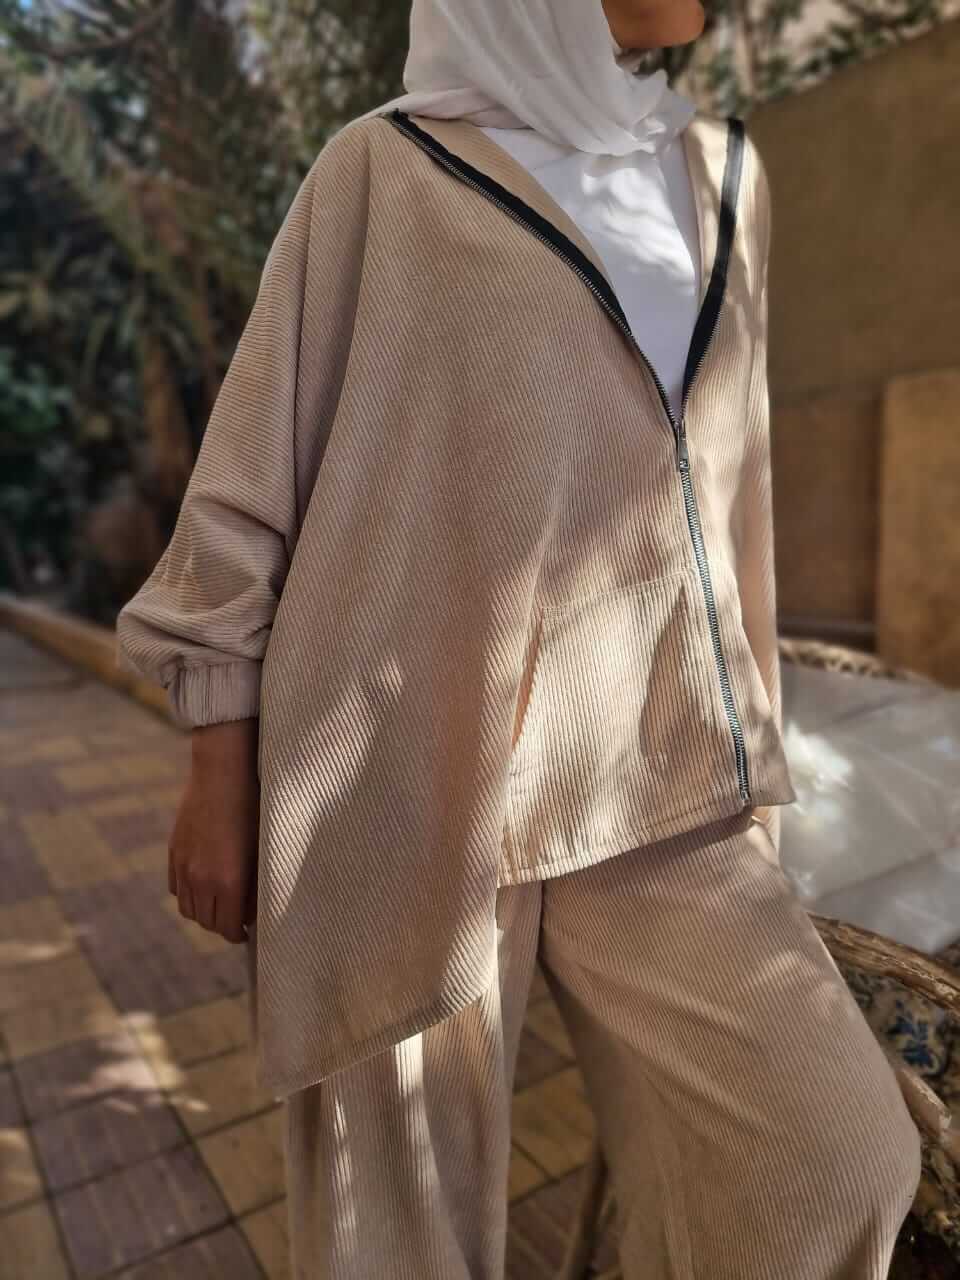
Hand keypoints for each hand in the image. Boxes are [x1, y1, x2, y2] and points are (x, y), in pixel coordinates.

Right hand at [168, 718, 259, 942]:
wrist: (223, 772)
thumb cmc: (254, 807)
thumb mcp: (262, 848)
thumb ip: (256, 884)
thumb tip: (251, 911)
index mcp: (228, 882)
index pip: (228, 928)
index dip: (239, 934)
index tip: (248, 930)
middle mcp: (201, 879)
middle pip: (207, 922)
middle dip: (222, 925)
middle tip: (238, 918)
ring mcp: (184, 866)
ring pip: (188, 908)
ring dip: (204, 912)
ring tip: (221, 903)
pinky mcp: (174, 852)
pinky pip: (176, 888)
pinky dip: (188, 893)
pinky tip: (203, 884)